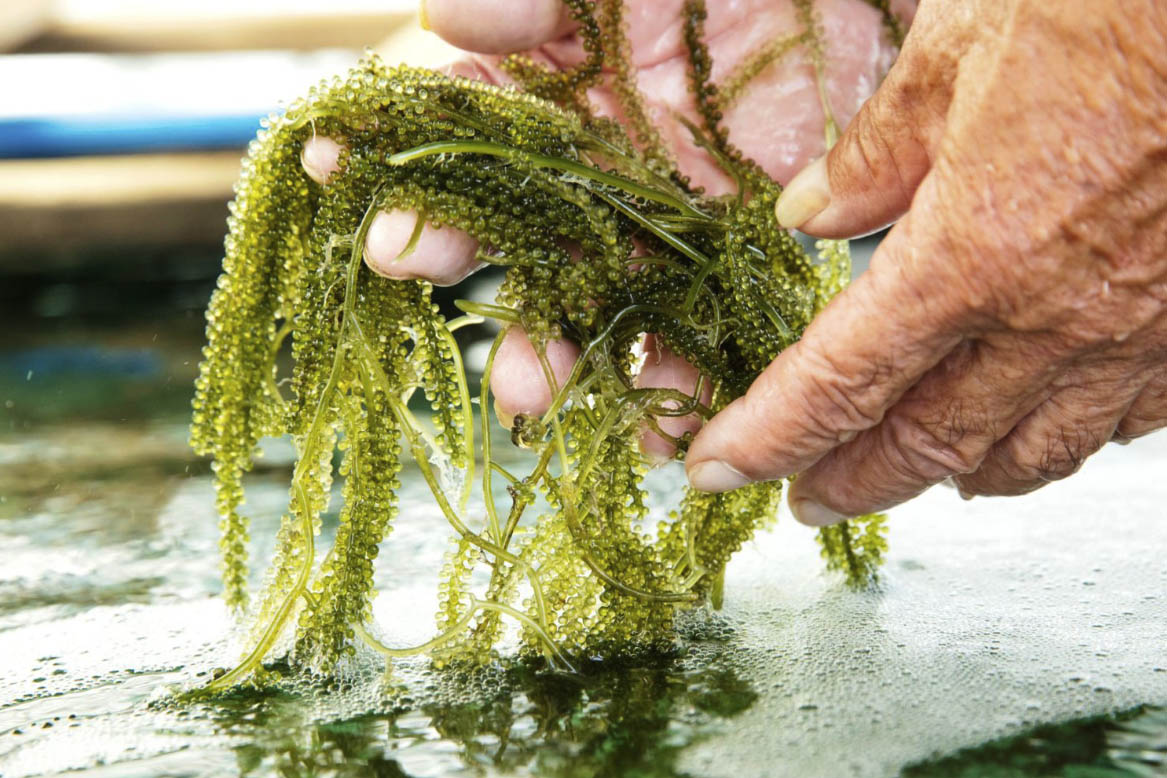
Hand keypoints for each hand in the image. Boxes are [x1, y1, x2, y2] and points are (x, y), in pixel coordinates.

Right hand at [300, 0, 909, 456]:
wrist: (891, 3)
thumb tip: (444, 13)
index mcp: (572, 77)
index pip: (464, 113)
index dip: (395, 134)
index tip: (328, 162)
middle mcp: (602, 155)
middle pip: (512, 218)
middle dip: (456, 250)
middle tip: (405, 269)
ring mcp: (663, 212)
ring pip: (591, 294)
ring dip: (555, 347)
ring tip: (531, 393)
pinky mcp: (733, 257)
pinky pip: (693, 331)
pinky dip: (674, 380)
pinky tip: (661, 424)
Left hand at [684, 0, 1166, 523]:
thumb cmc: (1111, 6)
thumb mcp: (956, 53)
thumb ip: (875, 153)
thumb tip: (811, 215)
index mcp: (970, 253)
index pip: (837, 383)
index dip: (766, 439)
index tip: (718, 469)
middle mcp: (1052, 317)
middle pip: (924, 441)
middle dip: (851, 481)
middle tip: (806, 501)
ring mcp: (1134, 333)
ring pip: (1027, 452)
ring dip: (953, 475)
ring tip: (909, 480)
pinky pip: (1123, 422)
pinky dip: (1060, 439)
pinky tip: (1034, 430)